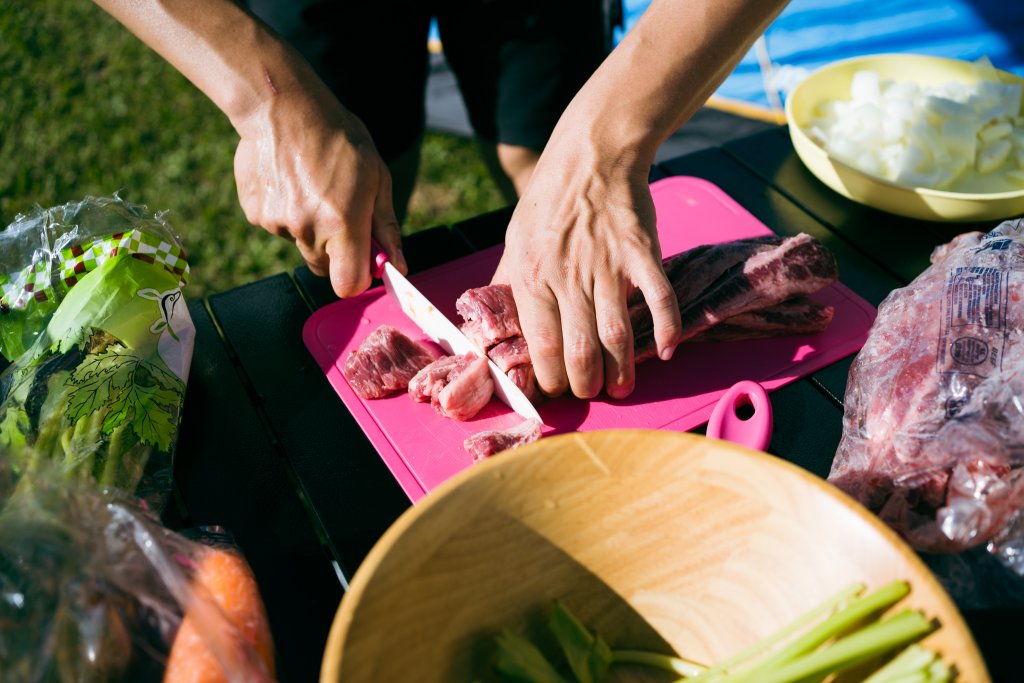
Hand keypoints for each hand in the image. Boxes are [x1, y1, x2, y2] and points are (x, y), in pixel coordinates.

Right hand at [232, 86, 406, 296]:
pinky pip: (277, 226)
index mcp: (342, 222)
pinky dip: (285, 211)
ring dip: (309, 225)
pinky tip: (289, 179)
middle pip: (323, 266)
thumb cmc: (338, 138)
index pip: (347, 284)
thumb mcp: (377, 177)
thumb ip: (385, 227)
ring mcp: (276, 223)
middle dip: (334, 248)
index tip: (362, 263)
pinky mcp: (255, 214)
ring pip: (300, 243)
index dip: (356, 278)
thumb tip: (398, 266)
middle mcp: (307, 228)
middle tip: (337, 208)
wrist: (282, 106)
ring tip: (311, 184)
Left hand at [494, 141, 681, 399]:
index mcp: (532, 276)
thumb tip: (497, 320)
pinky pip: (658, 298)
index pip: (541, 345)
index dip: (551, 378)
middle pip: (580, 350)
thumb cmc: (549, 200)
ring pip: (617, 335)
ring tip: (622, 389)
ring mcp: (607, 265)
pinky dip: (666, 329)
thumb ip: (510, 282)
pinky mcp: (641, 252)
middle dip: (586, 384)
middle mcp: (568, 276)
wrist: (592, 155)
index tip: (558, 389)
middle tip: (592, 394)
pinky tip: (665, 351)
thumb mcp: (515, 239)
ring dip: (621, 371)